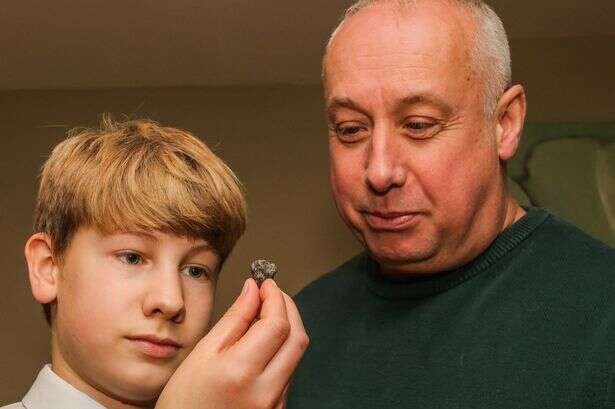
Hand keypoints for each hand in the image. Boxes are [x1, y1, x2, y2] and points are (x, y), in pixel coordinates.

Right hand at [155, 278, 308, 408]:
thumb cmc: (185, 403)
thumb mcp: (203, 353)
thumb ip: (234, 319)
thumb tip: (252, 291)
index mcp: (241, 372)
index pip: (277, 324)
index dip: (275, 297)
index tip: (267, 284)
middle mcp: (265, 391)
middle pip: (297, 338)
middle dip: (288, 308)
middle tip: (272, 294)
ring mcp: (275, 404)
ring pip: (295, 355)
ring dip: (287, 329)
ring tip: (265, 315)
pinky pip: (289, 372)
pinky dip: (282, 350)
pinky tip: (265, 343)